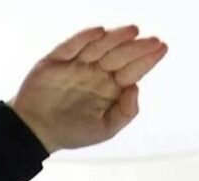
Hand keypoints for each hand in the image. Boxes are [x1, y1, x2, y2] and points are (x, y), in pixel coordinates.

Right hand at [8, 26, 168, 152]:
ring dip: (116, 38)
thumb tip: (136, 87)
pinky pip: (72, 45)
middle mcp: (96, 73)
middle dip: (137, 47)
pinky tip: (99, 32)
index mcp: (111, 88)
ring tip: (133, 31)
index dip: (147, 59)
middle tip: (154, 40)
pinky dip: (84, 38)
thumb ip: (125, 112)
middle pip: (120, 56)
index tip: (162, 48)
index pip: (133, 70)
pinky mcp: (56, 60)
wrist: (37, 131)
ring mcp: (77, 64)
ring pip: (100, 47)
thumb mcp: (105, 130)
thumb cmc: (72, 131)